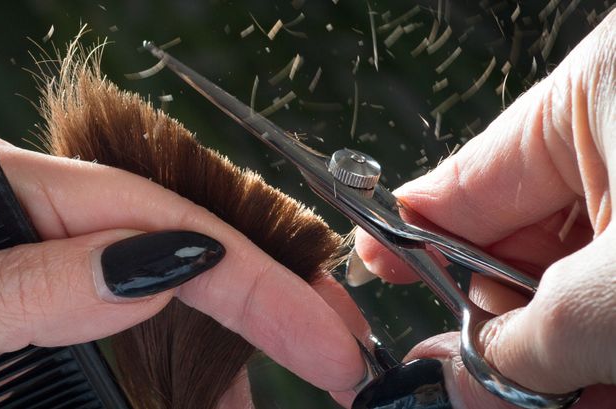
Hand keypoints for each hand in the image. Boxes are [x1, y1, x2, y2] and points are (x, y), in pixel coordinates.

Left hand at [0, 135, 368, 407]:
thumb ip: (15, 290)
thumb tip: (151, 266)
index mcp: (2, 194)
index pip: (150, 217)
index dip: (246, 276)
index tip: (318, 334)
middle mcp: (35, 227)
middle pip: (179, 247)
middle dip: (268, 299)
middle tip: (338, 354)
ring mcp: (45, 279)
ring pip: (170, 301)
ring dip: (233, 347)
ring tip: (289, 375)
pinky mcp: (46, 331)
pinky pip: (135, 344)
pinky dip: (187, 374)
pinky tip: (213, 394)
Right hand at [354, 13, 614, 408]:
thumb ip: (526, 338)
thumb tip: (458, 382)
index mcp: (598, 93)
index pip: (467, 179)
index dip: (410, 242)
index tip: (372, 282)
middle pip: (520, 243)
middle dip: (498, 325)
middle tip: (474, 383)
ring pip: (579, 281)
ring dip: (561, 355)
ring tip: (549, 400)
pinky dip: (608, 352)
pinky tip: (595, 392)